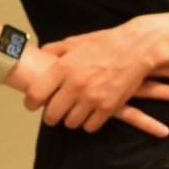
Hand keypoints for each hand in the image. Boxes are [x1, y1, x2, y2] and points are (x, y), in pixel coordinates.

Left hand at [11, 28, 168, 137]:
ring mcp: (92, 98)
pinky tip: (89, 115)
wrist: (138, 47)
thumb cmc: (105, 43)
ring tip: (72, 113)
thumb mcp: (76, 42)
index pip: (36, 94)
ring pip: (70, 123)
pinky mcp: (109, 107)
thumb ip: (55, 49)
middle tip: (52, 114)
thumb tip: (39, 53)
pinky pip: (90, 127)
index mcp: (63, 67)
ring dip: (70, 120)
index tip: (31, 105)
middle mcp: (75, 84)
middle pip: (52, 114)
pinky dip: (88, 123)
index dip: (30, 103)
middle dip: (50, 116)